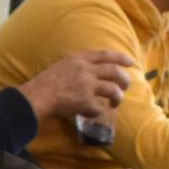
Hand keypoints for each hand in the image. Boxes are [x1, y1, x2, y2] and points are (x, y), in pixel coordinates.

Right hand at [20, 47, 136, 122]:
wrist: (38, 96)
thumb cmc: (46, 82)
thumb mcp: (63, 65)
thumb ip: (79, 65)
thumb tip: (95, 72)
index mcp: (79, 59)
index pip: (106, 55)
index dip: (120, 58)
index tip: (130, 62)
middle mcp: (86, 70)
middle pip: (115, 72)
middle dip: (124, 80)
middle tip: (125, 86)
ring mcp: (87, 86)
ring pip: (113, 90)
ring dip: (117, 98)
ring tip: (114, 103)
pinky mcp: (86, 101)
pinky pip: (99, 108)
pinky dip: (97, 112)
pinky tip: (91, 113)